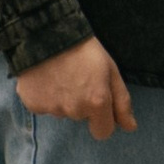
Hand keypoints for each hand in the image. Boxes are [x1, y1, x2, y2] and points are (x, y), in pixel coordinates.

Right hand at [16, 37, 136, 139]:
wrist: (46, 31)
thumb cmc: (83, 48)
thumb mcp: (110, 69)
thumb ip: (122, 102)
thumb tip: (130, 127)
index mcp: (97, 102)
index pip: (103, 132)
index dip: (102, 118)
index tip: (96, 100)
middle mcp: (75, 110)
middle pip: (81, 117)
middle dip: (81, 102)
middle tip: (77, 77)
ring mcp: (53, 108)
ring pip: (62, 111)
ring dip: (63, 98)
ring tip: (61, 73)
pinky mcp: (33, 105)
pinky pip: (44, 106)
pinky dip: (45, 95)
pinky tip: (46, 77)